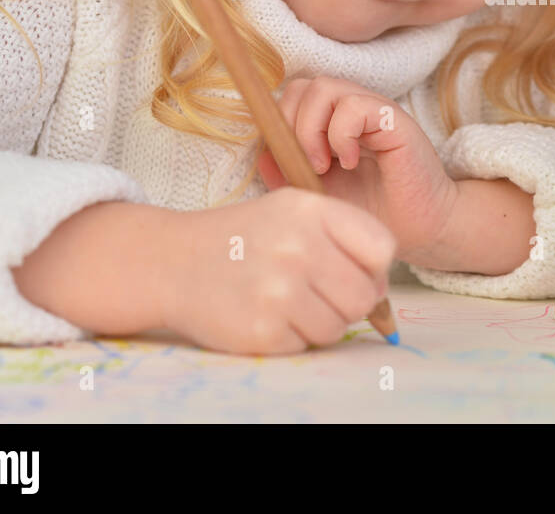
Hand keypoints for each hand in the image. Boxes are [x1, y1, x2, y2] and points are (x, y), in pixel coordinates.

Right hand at [160, 187, 396, 354]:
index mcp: (311, 210)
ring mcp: (278, 291)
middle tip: (321, 293)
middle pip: (365, 295)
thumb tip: (382, 286)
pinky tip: (269, 314)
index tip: (355, 270)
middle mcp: (297, 248)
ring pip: (339, 326)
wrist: (172, 262)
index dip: (375, 267)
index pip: (382, 248)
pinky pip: (308, 345)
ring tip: (290, 301)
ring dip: (322, 321)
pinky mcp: (262, 331)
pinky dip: (294, 336)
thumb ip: (344, 235)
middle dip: (351, 301)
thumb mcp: (292, 210)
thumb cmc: (243, 237)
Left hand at [257, 76, 458, 261]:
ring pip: (322, 87)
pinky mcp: (393, 119)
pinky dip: (342, 136)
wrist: (419, 227)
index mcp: (331, 120)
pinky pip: (354, 107)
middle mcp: (351, 108)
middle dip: (291, 125)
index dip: (280, 123)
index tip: (289, 163)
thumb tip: (263, 152)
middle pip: (301, 85)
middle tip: (307, 165)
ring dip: (312, 129)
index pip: (291, 96)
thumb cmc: (372, 210)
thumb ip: (288, 172)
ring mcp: (373, 110)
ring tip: (325, 165)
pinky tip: (351, 162)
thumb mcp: (318, 194)